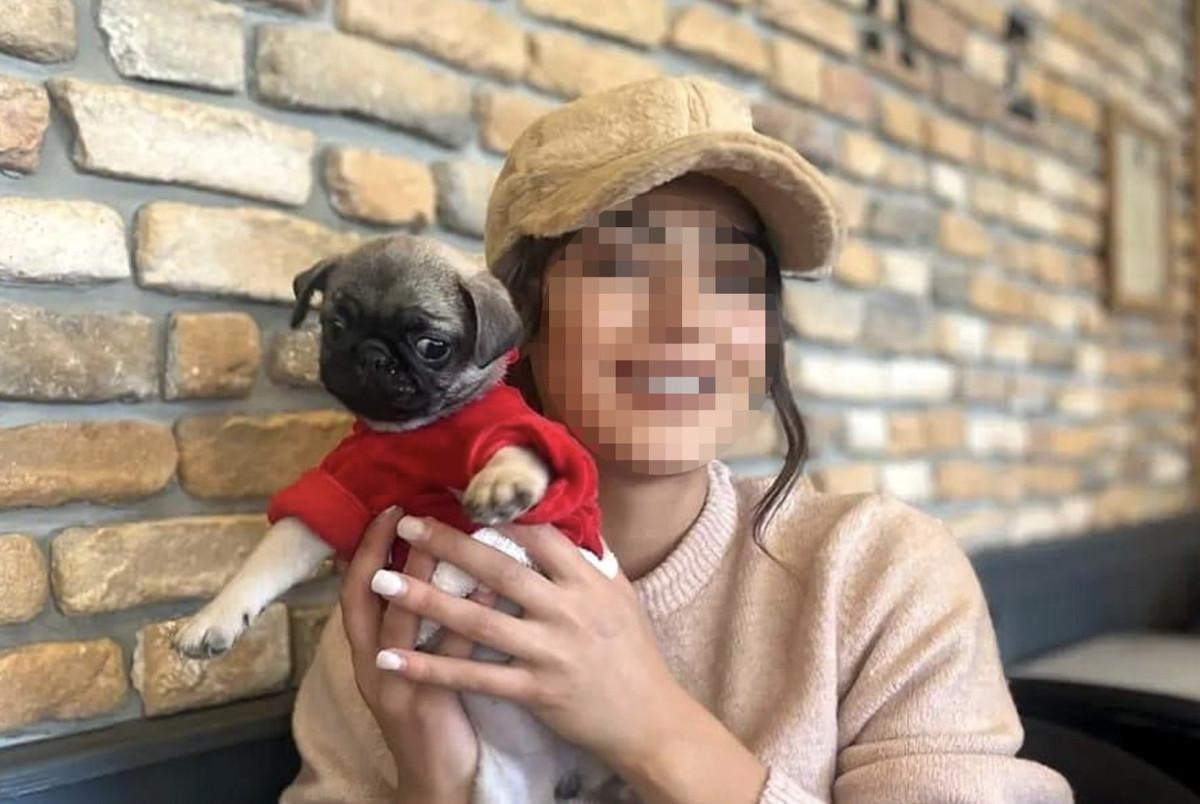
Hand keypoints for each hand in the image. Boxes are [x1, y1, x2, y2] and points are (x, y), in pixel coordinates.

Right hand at [339, 507, 498, 803]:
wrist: (440, 780)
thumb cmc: (432, 713)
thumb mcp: (412, 664)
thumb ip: (415, 620)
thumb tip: (436, 559)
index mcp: (368, 652)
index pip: (355, 590)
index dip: (365, 549)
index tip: (388, 508)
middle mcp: (373, 665)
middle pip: (364, 599)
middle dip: (378, 553)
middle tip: (404, 511)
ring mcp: (398, 686)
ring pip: (402, 624)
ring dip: (421, 576)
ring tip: (445, 536)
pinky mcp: (430, 705)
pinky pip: (452, 658)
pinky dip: (472, 619)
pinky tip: (495, 589)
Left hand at [369, 515, 690, 774]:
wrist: (649, 720)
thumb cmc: (633, 653)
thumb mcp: (620, 596)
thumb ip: (588, 561)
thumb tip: (564, 521)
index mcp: (587, 581)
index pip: (539, 535)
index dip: (498, 511)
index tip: (459, 494)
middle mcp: (568, 611)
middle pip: (499, 571)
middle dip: (448, 545)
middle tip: (406, 525)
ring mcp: (550, 652)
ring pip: (478, 622)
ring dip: (426, 600)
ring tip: (381, 581)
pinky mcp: (535, 690)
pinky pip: (474, 677)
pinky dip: (430, 669)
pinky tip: (393, 659)